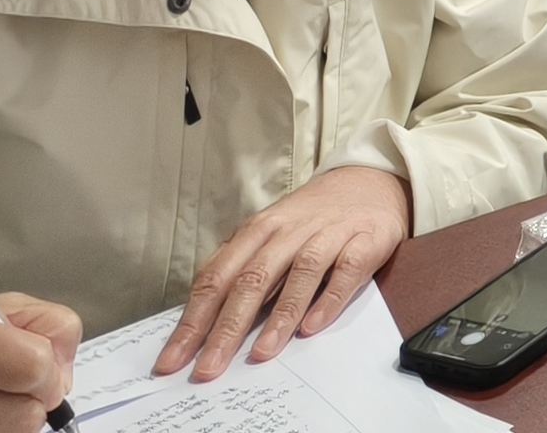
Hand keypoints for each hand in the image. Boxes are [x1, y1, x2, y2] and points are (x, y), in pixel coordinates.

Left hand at [162, 165, 409, 379]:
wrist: (372, 180)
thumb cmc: (312, 217)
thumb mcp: (268, 233)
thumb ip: (238, 266)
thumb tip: (200, 316)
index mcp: (258, 230)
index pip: (217, 277)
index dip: (194, 320)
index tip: (174, 360)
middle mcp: (290, 230)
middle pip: (253, 278)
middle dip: (228, 327)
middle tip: (209, 367)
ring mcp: (330, 233)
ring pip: (301, 273)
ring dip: (279, 316)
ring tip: (261, 353)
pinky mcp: (367, 240)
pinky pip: (347, 271)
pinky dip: (329, 299)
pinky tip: (312, 326)